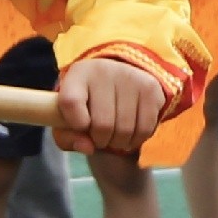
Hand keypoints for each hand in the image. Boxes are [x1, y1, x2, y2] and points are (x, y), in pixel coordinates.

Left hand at [46, 55, 168, 154]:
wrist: (119, 81)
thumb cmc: (86, 105)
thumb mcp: (67, 119)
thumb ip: (67, 137)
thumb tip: (88, 147)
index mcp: (78, 74)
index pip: (70, 102)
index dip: (75, 124)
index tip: (82, 127)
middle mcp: (104, 70)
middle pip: (102, 124)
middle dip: (100, 140)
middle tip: (100, 137)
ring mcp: (130, 77)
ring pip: (125, 130)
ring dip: (119, 143)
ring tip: (114, 136)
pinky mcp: (150, 88)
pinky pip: (145, 129)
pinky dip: (136, 139)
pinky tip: (130, 133)